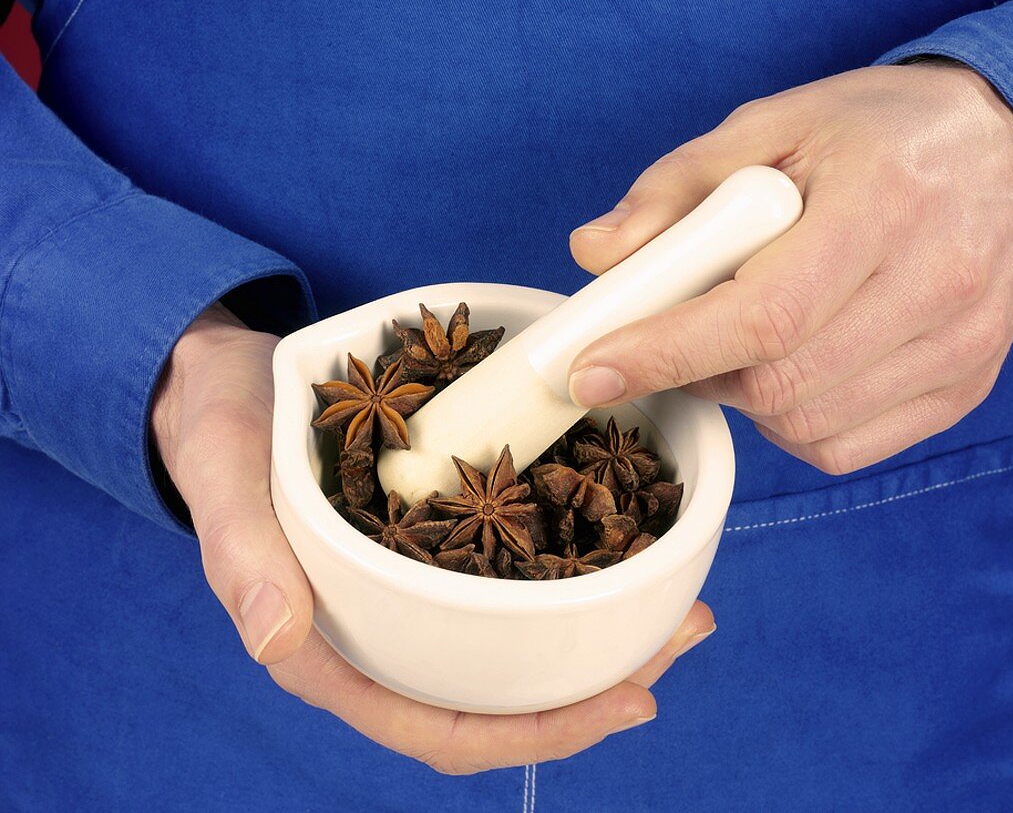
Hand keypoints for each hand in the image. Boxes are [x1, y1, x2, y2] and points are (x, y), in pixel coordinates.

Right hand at [151, 303, 715, 773]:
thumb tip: (276, 640)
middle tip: (683, 637)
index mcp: (330, 651)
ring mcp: (418, 595)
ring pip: (519, 650)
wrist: (235, 384)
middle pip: (501, 699)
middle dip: (597, 690)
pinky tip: (630, 550)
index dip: (533, 734)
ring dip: (605, 639)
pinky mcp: (440, 551)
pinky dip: (580, 580)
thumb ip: (242, 554)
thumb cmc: (223, 430)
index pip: (438, 728)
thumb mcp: (222, 473)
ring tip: (682, 607)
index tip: (624, 703)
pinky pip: (516, 586)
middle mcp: (384, 638)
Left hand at [568, 63, 1012, 473]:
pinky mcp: (964, 387)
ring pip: (804, 423)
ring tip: (738, 336)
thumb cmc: (875, 135)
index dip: (667, 352)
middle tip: (670, 336)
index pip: (764, 316)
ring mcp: (961, 347)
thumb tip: (596, 256)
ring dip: (739, 396)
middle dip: (695, 372)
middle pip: (777, 383)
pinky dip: (787, 424)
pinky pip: (842, 448)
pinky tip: (786, 368)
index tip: (591, 372)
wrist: (1002, 148)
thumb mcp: (769, 128)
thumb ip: (675, 189)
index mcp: (885, 204)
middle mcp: (938, 284)